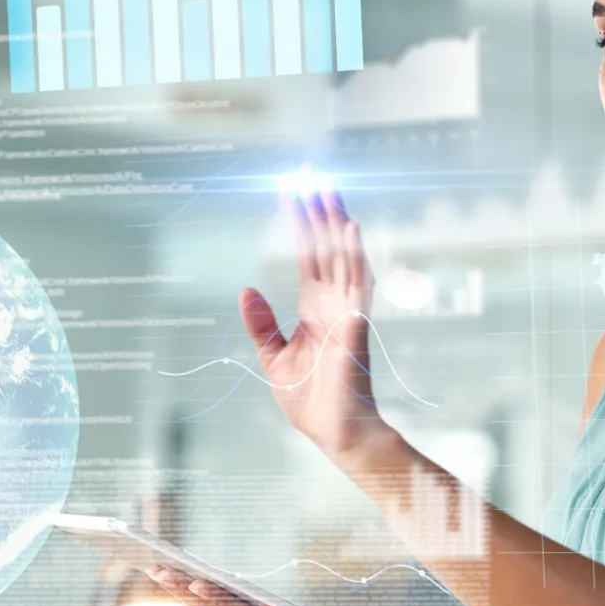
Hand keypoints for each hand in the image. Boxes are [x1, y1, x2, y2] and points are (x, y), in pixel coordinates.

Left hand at [239, 183, 389, 462]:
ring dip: (335, 223)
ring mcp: (346, 313)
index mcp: (314, 311)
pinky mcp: (355, 326)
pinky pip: (357, 284)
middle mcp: (333, 304)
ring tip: (327, 188)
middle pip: (326, 248)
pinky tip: (350, 229)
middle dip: (318, 211)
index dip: (300, 224)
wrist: (334, 432)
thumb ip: (262, 323)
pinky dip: (355, 256)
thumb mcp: (273, 356)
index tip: (293, 192)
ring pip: (342, 257)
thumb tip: (246, 288)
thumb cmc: (310, 401)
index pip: (307, 257)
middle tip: (310, 173)